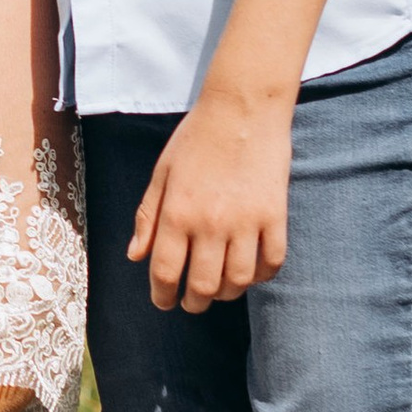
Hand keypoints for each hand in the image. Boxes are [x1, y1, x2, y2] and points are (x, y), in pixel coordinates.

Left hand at [129, 84, 293, 311]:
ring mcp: (247, 222)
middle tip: (191, 302)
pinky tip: (250, 271)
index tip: (164, 301)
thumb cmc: (196, 139)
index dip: (163, 295)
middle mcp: (211, 223)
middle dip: (194, 302)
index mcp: (177, 212)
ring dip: (227, 293)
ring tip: (220, 289)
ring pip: (238, 281)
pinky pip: (271, 262)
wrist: (242, 109)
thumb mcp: (162, 174)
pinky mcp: (276, 216)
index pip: (166, 272)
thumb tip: (136, 255)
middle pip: (204, 286)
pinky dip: (260, 275)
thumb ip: (148, 216)